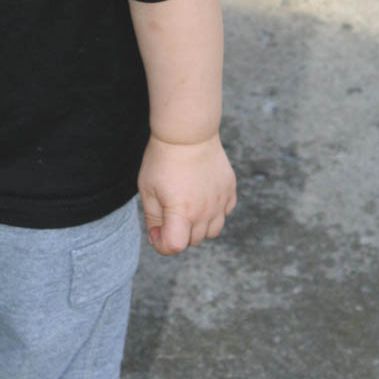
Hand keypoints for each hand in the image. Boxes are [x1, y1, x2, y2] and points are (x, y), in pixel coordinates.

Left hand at [138, 132, 236, 255]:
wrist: (187, 132)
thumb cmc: (163, 159)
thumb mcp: (147, 189)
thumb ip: (153, 218)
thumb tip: (158, 238)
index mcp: (181, 212)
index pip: (174, 246)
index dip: (161, 244)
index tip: (155, 230)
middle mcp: (204, 211)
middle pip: (192, 241)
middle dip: (177, 233)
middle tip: (167, 210)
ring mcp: (220, 201)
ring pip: (211, 232)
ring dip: (197, 226)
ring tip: (185, 205)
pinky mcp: (230, 190)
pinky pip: (224, 213)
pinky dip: (213, 213)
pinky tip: (201, 196)